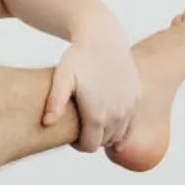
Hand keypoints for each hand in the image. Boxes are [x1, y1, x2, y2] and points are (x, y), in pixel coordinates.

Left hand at [43, 18, 139, 151]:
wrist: (103, 38)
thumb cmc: (78, 57)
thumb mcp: (62, 77)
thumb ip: (54, 101)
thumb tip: (47, 123)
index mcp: (97, 114)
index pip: (89, 146)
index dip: (78, 144)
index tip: (70, 133)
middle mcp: (117, 114)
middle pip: (103, 142)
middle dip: (91, 138)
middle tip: (78, 124)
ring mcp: (130, 107)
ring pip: (118, 135)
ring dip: (105, 133)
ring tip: (90, 119)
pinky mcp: (136, 98)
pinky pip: (129, 124)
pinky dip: (119, 125)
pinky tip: (106, 116)